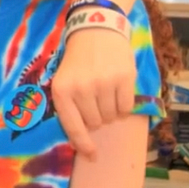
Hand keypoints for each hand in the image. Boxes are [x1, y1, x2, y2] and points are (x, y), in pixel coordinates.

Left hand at [52, 27, 136, 159]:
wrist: (96, 31)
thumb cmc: (77, 61)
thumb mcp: (64, 81)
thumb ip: (69, 107)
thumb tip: (81, 142)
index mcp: (61, 91)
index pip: (74, 127)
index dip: (83, 144)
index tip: (92, 156)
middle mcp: (81, 89)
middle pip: (96, 123)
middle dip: (97, 116)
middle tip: (94, 97)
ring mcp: (103, 84)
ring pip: (112, 117)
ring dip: (111, 110)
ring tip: (105, 90)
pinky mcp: (123, 79)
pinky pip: (127, 108)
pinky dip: (124, 104)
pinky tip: (118, 89)